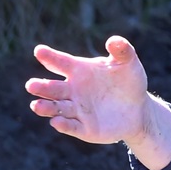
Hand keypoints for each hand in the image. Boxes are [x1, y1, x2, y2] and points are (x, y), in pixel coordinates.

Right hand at [27, 36, 170, 169]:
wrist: (139, 110)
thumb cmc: (129, 83)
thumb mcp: (128, 65)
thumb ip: (122, 51)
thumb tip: (114, 41)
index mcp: (78, 71)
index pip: (60, 62)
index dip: (50, 57)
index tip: (39, 51)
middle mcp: (72, 90)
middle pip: (53, 88)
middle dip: (41, 87)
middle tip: (31, 85)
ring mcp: (77, 110)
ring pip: (57, 108)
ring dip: (47, 107)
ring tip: (36, 105)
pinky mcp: (85, 128)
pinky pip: (72, 127)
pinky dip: (64, 125)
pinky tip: (56, 122)